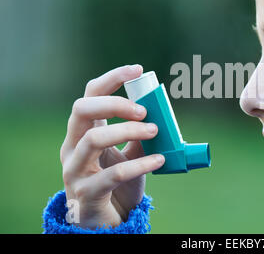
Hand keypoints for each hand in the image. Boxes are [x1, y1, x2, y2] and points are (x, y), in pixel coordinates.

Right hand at [60, 65, 164, 228]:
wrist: (107, 221)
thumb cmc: (118, 184)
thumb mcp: (130, 154)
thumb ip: (140, 135)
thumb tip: (162, 114)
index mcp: (84, 131)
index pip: (91, 95)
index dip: (112, 78)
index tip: (138, 70)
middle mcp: (72, 146)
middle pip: (82, 109)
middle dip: (115, 104)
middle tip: (144, 111)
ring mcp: (74, 170)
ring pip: (94, 139)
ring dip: (128, 131)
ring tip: (155, 132)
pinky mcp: (86, 193)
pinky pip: (112, 174)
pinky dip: (139, 164)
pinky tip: (160, 161)